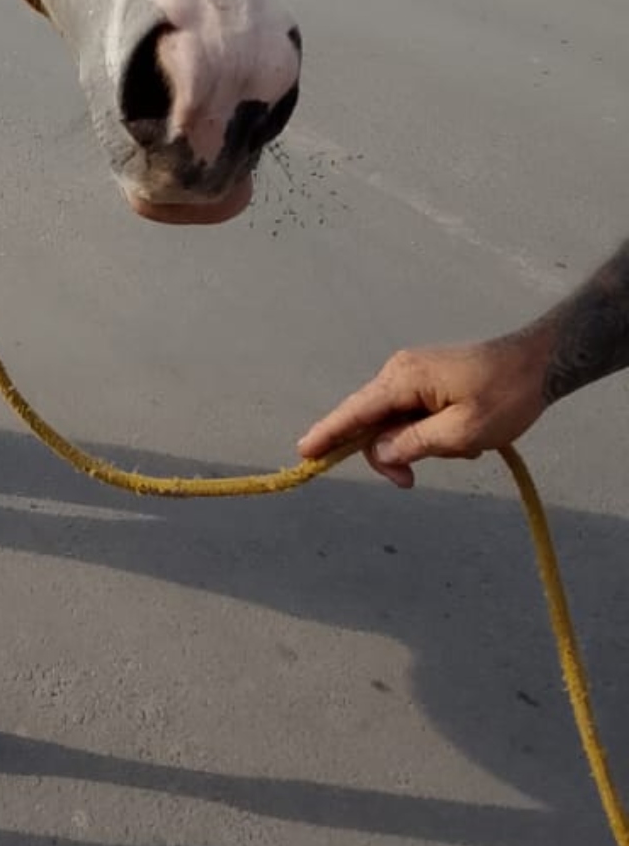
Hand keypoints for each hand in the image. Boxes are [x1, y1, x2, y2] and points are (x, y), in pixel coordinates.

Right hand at [298, 330, 551, 486]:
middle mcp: (399, 372)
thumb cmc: (506, 396)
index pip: (355, 412)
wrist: (541, 363)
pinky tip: (463, 437)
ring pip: (396, 420)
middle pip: (373, 421)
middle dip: (390, 452)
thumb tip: (379, 451)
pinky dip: (429, 431)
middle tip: (410, 482)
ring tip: (464, 448)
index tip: (303, 453)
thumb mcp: (464, 431)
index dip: (328, 433)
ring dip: (419, 442)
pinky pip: (413, 412)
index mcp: (402, 380)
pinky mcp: (428, 379)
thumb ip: (415, 443)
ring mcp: (413, 374)